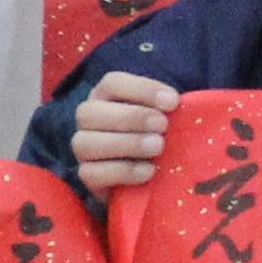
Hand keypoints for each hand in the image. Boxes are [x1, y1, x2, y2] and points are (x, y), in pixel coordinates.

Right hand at [70, 71, 178, 199]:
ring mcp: (82, 149)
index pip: (112, 83)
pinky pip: (91, 173)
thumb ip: (167, 109)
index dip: (142, 90)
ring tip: (157, 147)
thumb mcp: (162, 118)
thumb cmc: (154, 137)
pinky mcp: (87, 177)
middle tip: (163, 126)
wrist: (146, 179)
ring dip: (126, 143)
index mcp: (105, 97)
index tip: (173, 102)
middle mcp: (88, 119)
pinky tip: (149, 171)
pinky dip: (123, 172)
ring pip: (86, 142)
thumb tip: (179, 103)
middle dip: (131, 117)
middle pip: (90, 111)